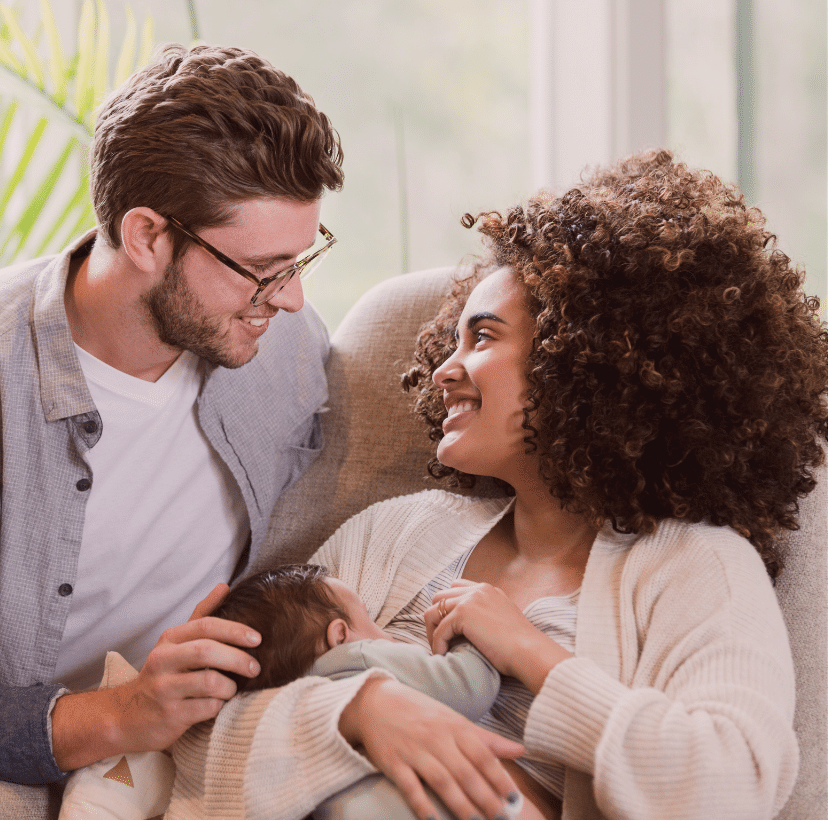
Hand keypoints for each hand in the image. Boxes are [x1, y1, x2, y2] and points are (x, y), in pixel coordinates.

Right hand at [53, 584, 261, 770]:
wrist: (125, 717)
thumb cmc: (163, 674)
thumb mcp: (177, 642)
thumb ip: (202, 614)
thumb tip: (224, 586)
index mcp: (169, 639)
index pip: (205, 625)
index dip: (235, 630)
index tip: (257, 639)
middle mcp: (163, 660)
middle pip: (207, 651)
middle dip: (237, 658)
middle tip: (255, 668)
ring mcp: (164, 689)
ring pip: (210, 682)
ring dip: (230, 686)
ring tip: (232, 688)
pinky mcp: (169, 716)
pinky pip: (207, 708)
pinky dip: (220, 705)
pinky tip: (218, 704)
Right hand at [339, 677, 523, 819]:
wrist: (376, 701)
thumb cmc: (421, 712)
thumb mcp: (453, 719)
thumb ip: (486, 738)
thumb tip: (520, 750)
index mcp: (454, 727)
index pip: (482, 754)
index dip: (499, 777)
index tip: (514, 799)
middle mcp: (436, 738)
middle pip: (465, 771)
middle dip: (485, 797)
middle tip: (500, 818)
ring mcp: (414, 751)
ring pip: (442, 780)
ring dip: (460, 804)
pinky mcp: (394, 763)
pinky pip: (410, 787)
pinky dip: (422, 805)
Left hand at [425, 580, 572, 691]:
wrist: (529, 651)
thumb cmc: (519, 645)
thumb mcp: (502, 620)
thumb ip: (485, 614)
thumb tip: (466, 626)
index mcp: (487, 590)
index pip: (455, 588)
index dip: (447, 608)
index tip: (448, 628)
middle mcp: (478, 590)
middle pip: (440, 597)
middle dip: (436, 618)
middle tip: (441, 640)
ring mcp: (470, 600)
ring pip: (433, 611)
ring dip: (432, 631)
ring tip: (440, 648)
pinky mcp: (463, 614)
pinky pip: (439, 629)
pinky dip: (437, 644)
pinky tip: (443, 655)